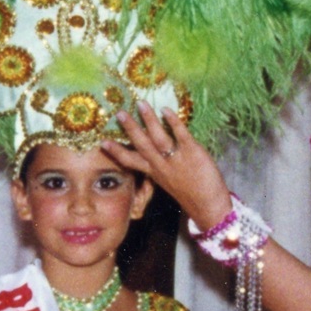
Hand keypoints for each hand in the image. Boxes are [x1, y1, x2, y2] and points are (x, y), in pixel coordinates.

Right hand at [107, 108, 232, 231]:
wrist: (208, 206)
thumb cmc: (191, 194)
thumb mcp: (169, 182)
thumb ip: (161, 167)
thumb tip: (157, 150)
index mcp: (154, 172)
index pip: (130, 161)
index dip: (116, 152)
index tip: (102, 142)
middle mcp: (161, 165)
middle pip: (142, 144)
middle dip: (130, 128)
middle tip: (120, 113)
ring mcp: (175, 158)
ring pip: (158, 137)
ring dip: (148, 120)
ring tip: (141, 104)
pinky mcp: (192, 152)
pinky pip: (180, 134)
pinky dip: (173, 122)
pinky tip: (166, 110)